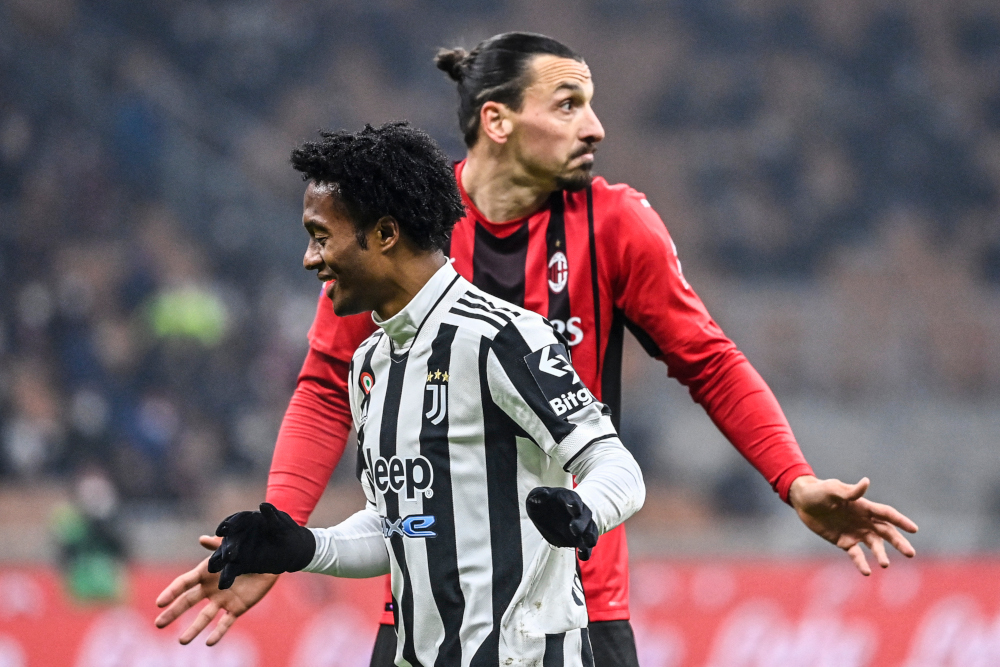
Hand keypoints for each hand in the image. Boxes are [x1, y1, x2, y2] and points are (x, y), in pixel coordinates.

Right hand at [154, 535, 277, 644]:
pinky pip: (225, 623)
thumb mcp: (232, 546)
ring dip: (193, 629)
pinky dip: (218, 633)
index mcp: (205, 573)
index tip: (160, 603)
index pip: (184, 584)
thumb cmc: (247, 550)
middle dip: (173, 613)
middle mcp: (210, 588)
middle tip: (158, 624)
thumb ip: (218, 545)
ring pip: (204, 617)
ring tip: (182, 641)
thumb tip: (203, 539)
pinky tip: (209, 643)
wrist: (269, 560)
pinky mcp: (236, 608)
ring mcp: (222, 600)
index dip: (171, 592)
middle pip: (188, 602)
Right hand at [208, 503, 315, 588]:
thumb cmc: (287, 531)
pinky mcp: (241, 565)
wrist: (294, 549)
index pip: (235, 521)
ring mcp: (239, 550)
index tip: (223, 530)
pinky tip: (223, 585)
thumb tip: (263, 505)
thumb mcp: (282, 523)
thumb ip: (272, 515)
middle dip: (226, 547)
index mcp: (248, 520)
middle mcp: (239, 535)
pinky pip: (231, 571)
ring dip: (218, 562)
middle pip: (229, 539)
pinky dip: (226, 578)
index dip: (228, 525)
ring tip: (213, 569)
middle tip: (227, 555)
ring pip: (225, 556)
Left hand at [526, 487, 598, 559]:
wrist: (546, 515)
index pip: (573, 498)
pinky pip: (587, 543)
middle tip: (575, 529)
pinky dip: (587, 550)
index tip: (574, 509)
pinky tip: (583, 556)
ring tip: (588, 544)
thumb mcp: (535, 498)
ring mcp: (581, 523)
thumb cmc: (540, 504)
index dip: (574, 503)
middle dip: (581, 522)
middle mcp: (578, 509)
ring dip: (590, 536)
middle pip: (585, 514)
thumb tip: (544, 494)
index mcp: (566, 497)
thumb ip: (538, 495)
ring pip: (591, 528)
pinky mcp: (580, 537)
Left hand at [789, 475, 917, 575]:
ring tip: (885, 564)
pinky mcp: (844, 542)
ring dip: (881, 554)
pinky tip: (866, 572)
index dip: (900, 521)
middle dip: (899, 542)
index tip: (914, 529)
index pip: (887, 514)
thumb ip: (850, 491)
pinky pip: (856, 554)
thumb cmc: (819, 491)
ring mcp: (855, 532)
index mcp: (864, 506)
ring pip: (874, 545)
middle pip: (886, 532)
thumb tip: (866, 482)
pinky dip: (862, 563)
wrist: (803, 501)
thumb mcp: (832, 490)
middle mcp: (864, 520)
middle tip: (910, 553)